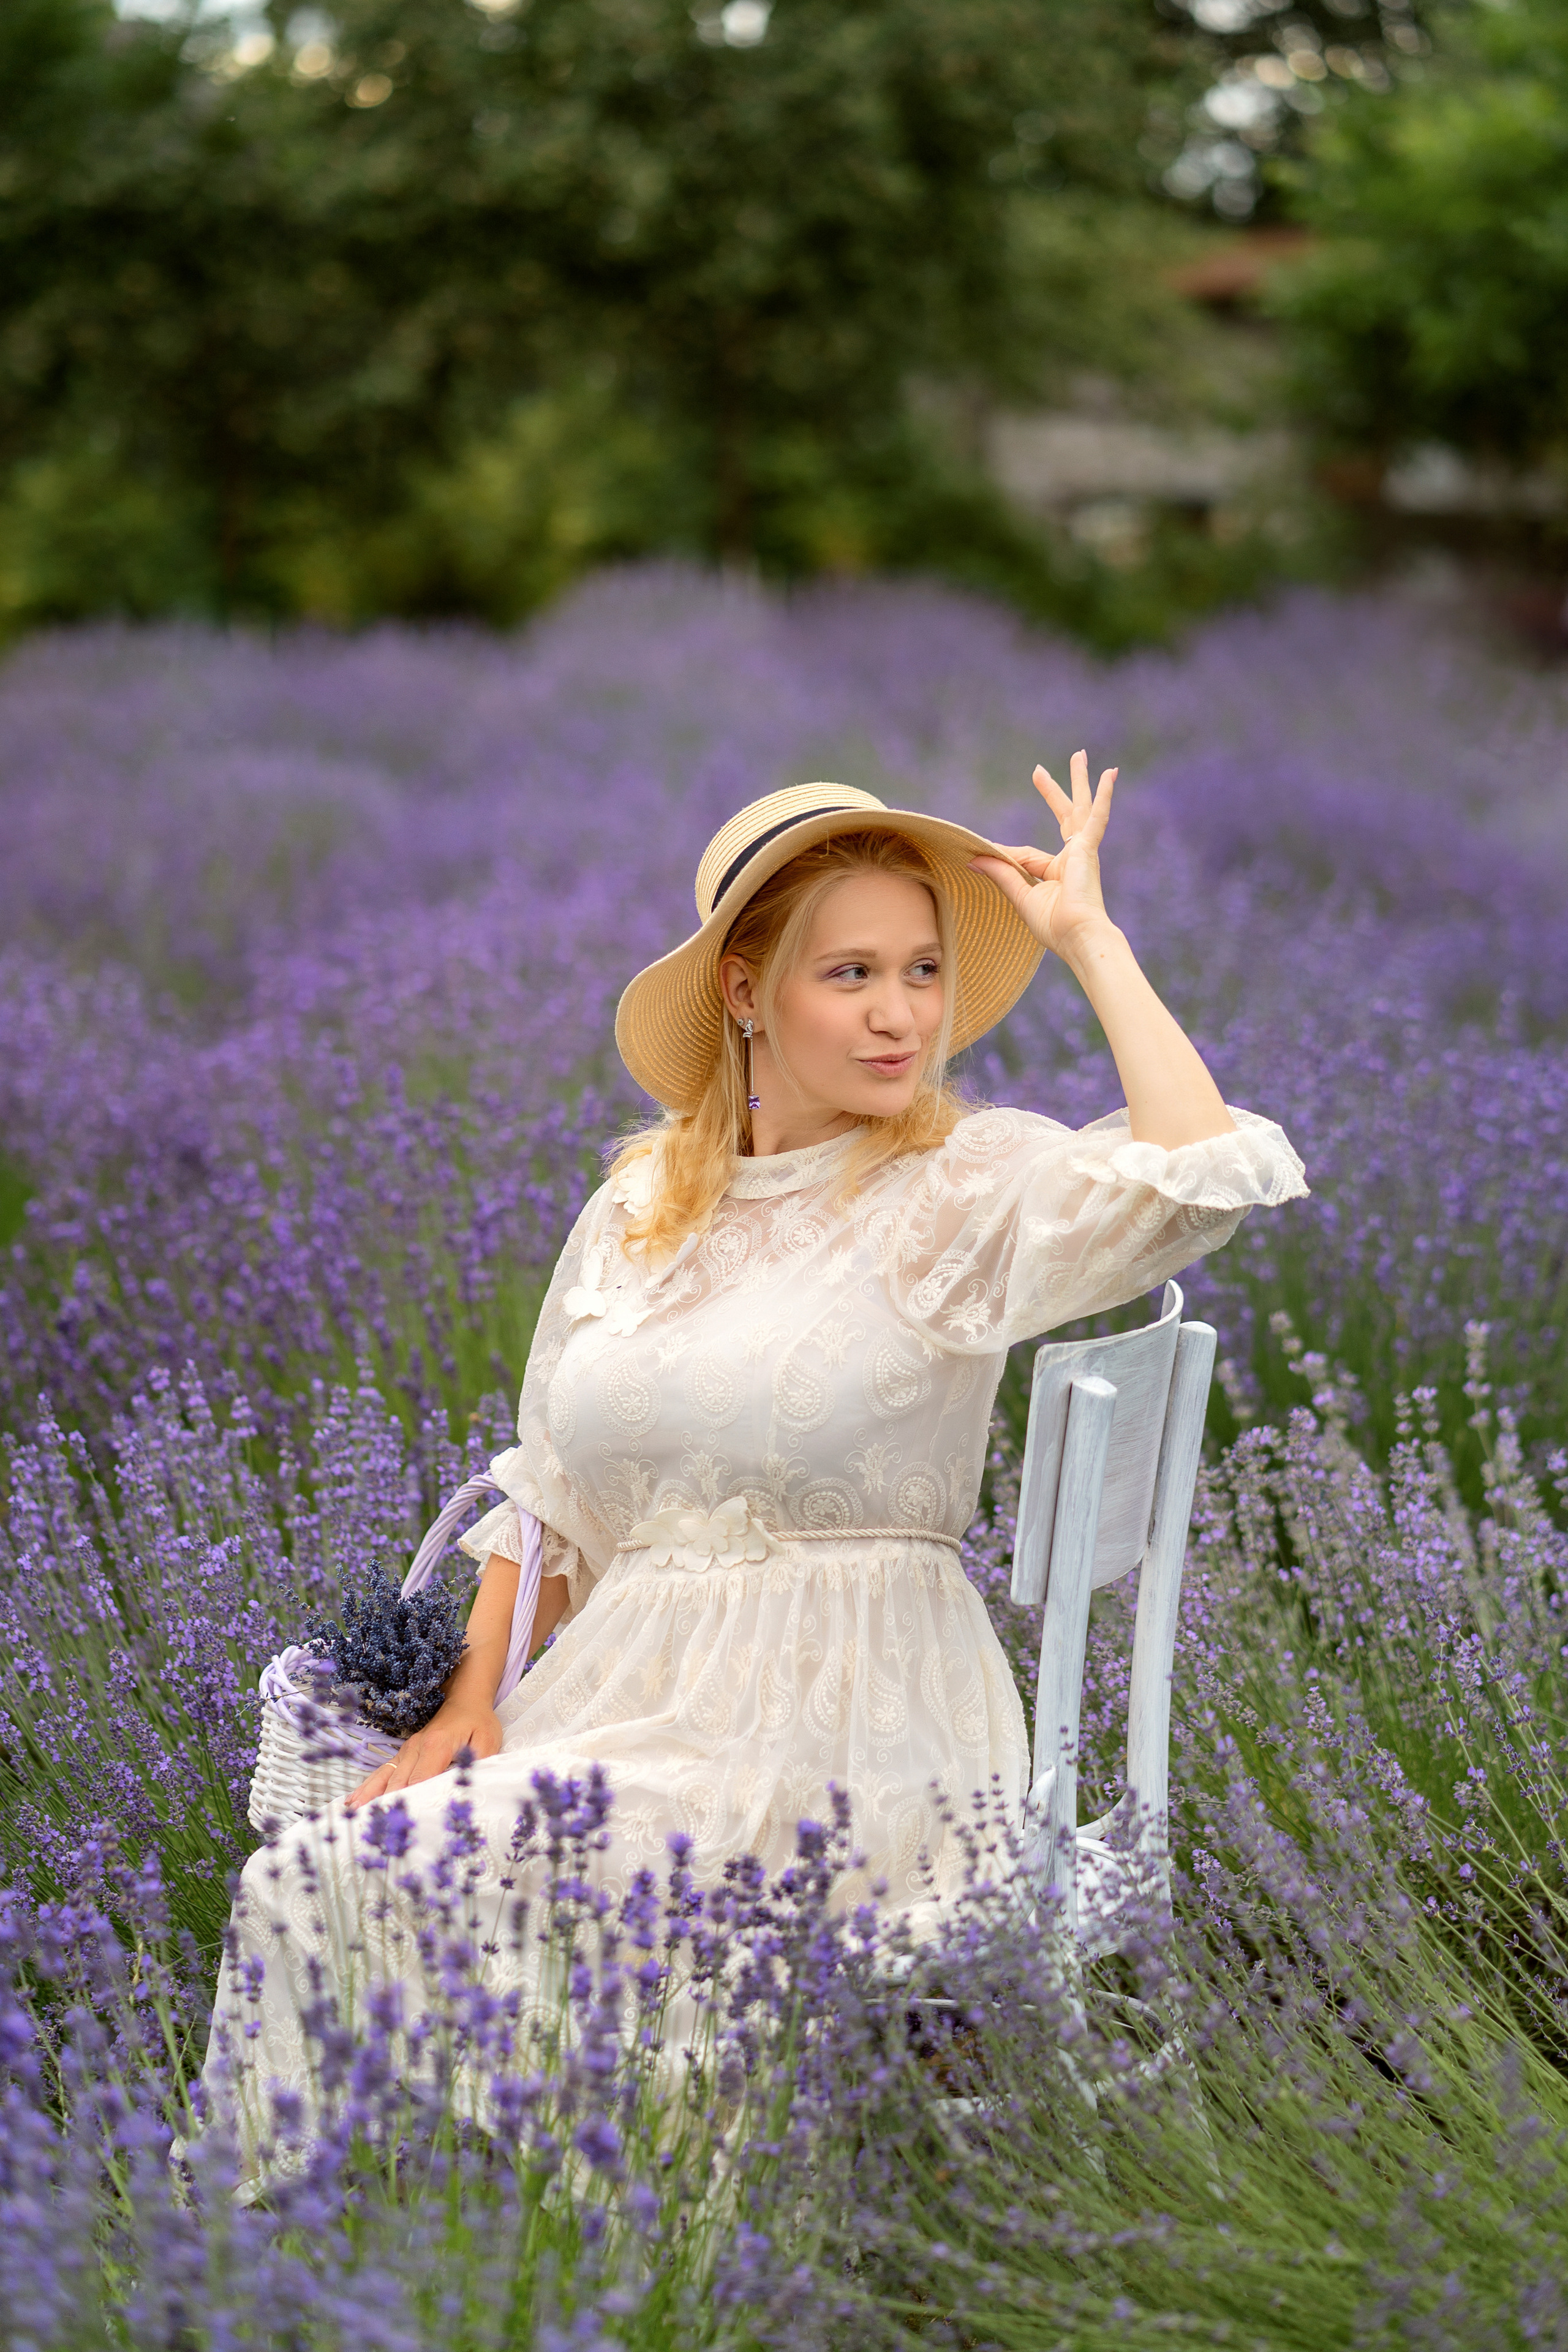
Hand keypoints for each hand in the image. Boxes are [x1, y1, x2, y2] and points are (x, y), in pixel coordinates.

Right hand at [345, 1699, 502, 1810]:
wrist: (464, 1699)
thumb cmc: (477, 1722)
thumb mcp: (486, 1742)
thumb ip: (477, 1764)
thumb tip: (465, 1786)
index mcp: (436, 1746)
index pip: (419, 1781)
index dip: (411, 1803)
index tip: (400, 1824)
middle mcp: (415, 1748)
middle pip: (398, 1783)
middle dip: (386, 1806)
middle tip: (373, 1830)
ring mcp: (407, 1750)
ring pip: (384, 1777)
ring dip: (369, 1796)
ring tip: (353, 1814)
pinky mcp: (404, 1752)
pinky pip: (383, 1770)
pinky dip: (368, 1786)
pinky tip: (354, 1799)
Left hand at [970, 751, 1116, 960]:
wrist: (1078, 936)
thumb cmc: (1055, 925)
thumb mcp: (1022, 895)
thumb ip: (1002, 873)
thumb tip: (975, 858)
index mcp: (1059, 872)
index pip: (1027, 855)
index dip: (1004, 856)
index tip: (980, 856)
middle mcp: (1073, 858)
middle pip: (1063, 816)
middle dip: (1052, 793)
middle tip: (1038, 770)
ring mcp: (1084, 851)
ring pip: (1080, 808)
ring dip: (1080, 781)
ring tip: (1079, 755)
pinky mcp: (1089, 849)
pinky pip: (1097, 816)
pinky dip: (1104, 795)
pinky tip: (1110, 773)